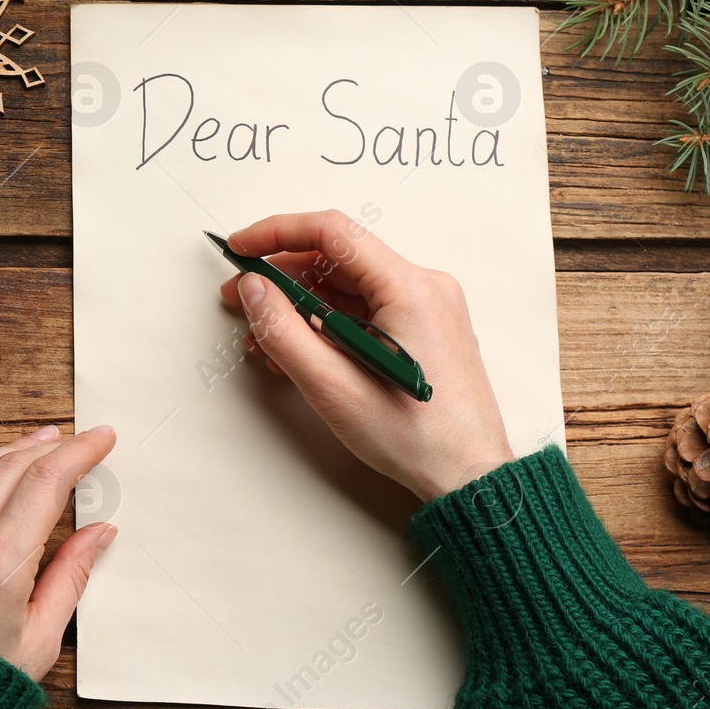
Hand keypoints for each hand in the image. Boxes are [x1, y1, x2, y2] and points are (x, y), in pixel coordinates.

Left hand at [0, 424, 118, 680]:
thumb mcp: (40, 639)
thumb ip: (72, 577)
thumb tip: (99, 534)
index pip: (47, 482)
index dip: (79, 453)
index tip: (100, 439)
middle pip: (10, 467)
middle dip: (49, 446)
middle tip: (76, 440)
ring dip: (11, 451)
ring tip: (39, 443)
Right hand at [220, 210, 513, 501]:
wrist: (468, 475)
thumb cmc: (417, 438)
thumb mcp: (333, 386)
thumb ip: (284, 332)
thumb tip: (254, 290)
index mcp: (409, 289)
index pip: (332, 233)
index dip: (277, 233)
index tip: (241, 248)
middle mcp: (423, 287)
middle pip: (338, 259)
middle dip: (283, 277)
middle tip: (241, 299)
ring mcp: (426, 308)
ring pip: (349, 287)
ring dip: (302, 306)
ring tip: (266, 338)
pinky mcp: (423, 329)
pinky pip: (366, 309)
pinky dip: (328, 324)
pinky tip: (299, 349)